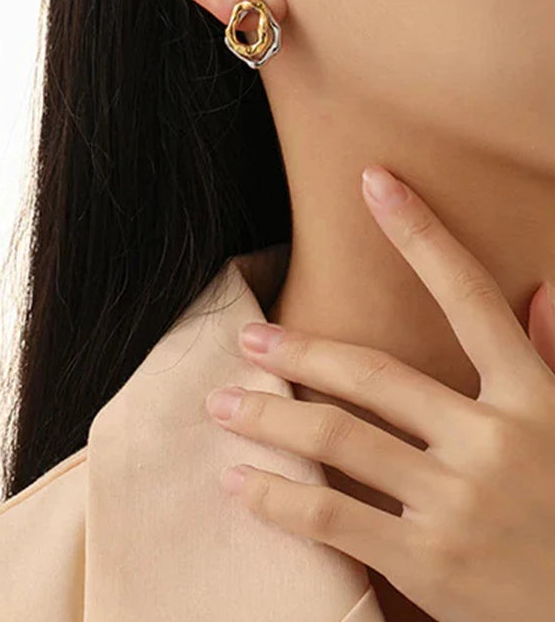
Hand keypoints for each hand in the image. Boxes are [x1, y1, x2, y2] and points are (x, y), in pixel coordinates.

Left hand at [204, 164, 554, 621]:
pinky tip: (239, 482)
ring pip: (338, 438)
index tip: (374, 182)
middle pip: (373, 375)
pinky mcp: (430, 562)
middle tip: (248, 338)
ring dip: (268, 415)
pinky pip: (333, 518)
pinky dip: (277, 497)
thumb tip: (544, 287)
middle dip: (301, 350)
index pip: (471, 299)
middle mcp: (494, 441)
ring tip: (222, 405)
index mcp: (536, 401)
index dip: (421, 234)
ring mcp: (460, 503)